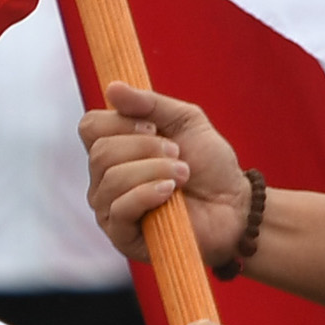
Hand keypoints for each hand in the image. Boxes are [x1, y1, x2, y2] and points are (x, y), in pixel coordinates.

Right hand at [82, 83, 254, 269]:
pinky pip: (119, 209)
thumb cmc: (209, 165)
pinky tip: (170, 193)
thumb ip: (150, 104)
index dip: (121, 122)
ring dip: (154, 169)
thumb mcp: (185, 121)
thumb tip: (112, 88)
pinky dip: (147, 194)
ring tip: (183, 174)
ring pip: (111, 178)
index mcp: (114, 150)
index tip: (154, 127)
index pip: (90, 127)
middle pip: (100, 152)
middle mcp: (104, 179)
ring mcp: (109, 209)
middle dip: (145, 147)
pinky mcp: (122, 237)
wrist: (234, 205)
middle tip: (178, 154)